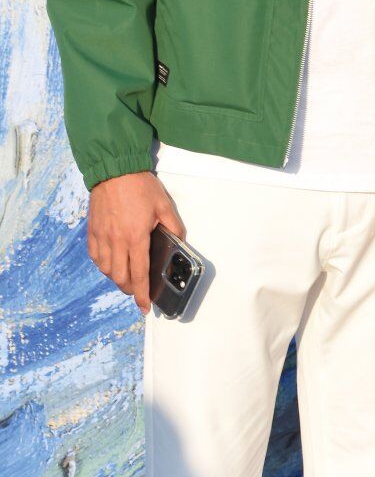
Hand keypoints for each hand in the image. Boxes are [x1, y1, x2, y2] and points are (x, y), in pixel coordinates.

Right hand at [88, 172, 184, 314]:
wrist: (114, 169)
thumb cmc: (139, 186)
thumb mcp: (164, 205)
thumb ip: (173, 226)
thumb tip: (179, 241)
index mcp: (135, 237)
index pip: (139, 274)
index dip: (142, 295)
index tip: (144, 307)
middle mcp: (116, 241)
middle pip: (120, 277)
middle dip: (130, 289)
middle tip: (138, 291)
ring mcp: (102, 236)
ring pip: (106, 269)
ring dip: (116, 278)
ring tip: (126, 277)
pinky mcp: (92, 230)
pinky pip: (95, 256)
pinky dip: (103, 264)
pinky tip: (110, 262)